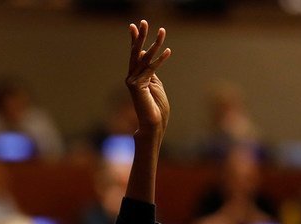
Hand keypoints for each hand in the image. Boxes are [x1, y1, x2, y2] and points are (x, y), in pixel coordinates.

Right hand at [126, 20, 171, 136]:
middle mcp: (132, 77)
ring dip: (155, 44)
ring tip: (161, 31)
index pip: (136, 55)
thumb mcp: (155, 85)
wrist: (152, 126)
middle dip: (140, 36)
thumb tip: (147, 54)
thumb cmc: (156, 109)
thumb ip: (151, 71)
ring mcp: (133, 82)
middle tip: (142, 21)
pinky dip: (160, 60)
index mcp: (136, 77)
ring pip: (144, 58)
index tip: (136, 26)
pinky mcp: (137, 86)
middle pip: (136, 53)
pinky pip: (151, 70)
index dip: (136, 40)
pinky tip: (168, 51)